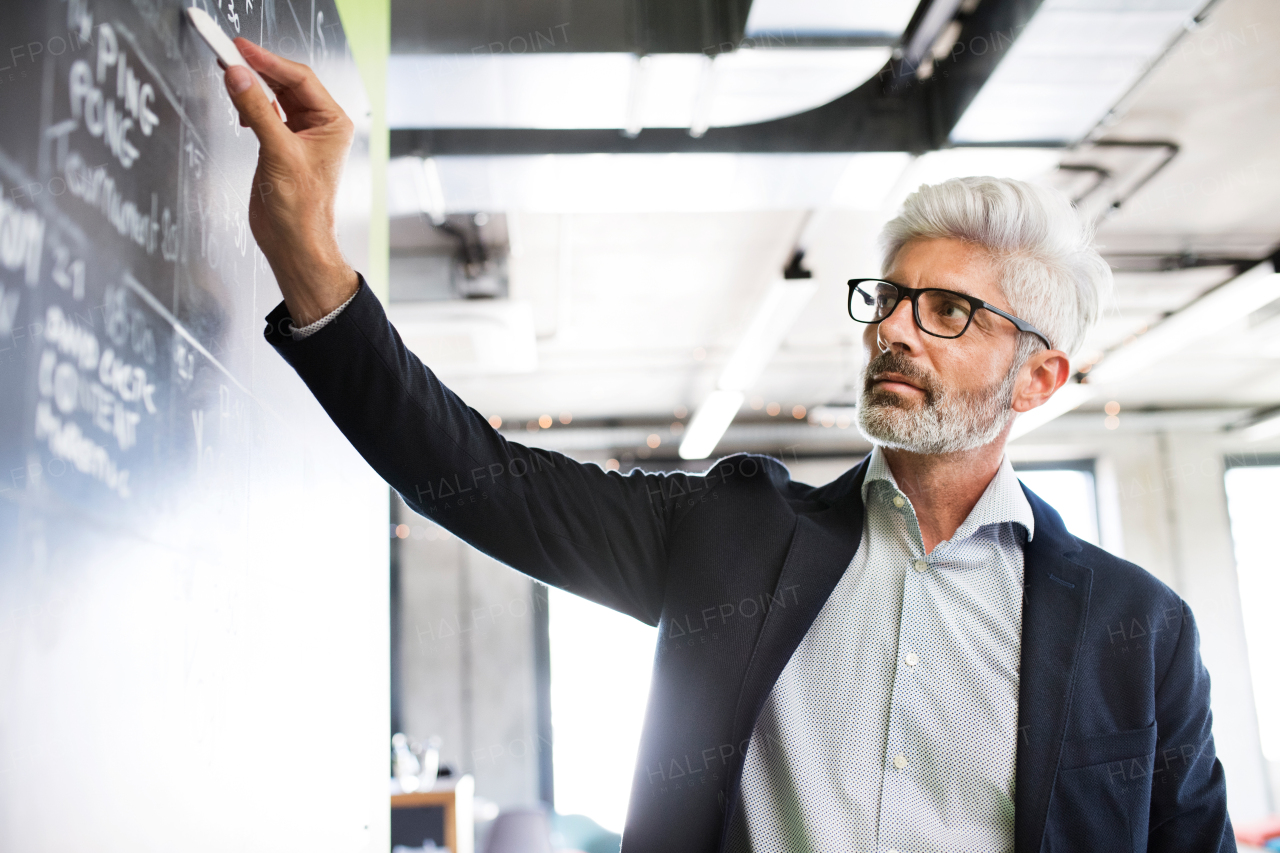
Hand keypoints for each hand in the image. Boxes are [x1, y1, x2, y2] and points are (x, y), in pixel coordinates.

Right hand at [224, 39, 358, 326]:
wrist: (294, 242)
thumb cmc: (303, 208)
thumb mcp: (278, 152)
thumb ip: (256, 110)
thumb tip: (237, 75)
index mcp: (332, 123)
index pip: (299, 78)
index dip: (268, 60)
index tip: (239, 47)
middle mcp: (319, 126)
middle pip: (286, 83)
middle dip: (257, 68)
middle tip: (227, 52)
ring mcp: (299, 135)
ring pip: (273, 96)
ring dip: (251, 85)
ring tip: (227, 72)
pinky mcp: (280, 145)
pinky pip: (263, 113)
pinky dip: (248, 105)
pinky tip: (238, 105)